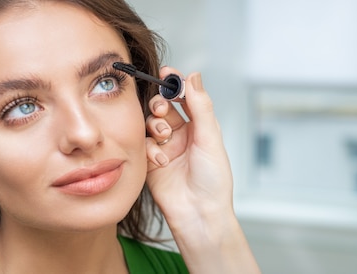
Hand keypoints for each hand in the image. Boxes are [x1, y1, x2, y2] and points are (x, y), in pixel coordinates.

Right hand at [145, 67, 232, 223]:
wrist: (199, 214)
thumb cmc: (213, 181)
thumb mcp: (210, 138)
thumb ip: (200, 106)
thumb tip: (194, 76)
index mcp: (199, 127)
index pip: (184, 97)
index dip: (174, 83)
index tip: (166, 73)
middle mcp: (181, 135)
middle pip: (162, 107)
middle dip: (160, 103)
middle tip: (161, 108)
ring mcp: (164, 148)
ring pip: (150, 124)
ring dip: (155, 125)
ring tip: (164, 136)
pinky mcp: (150, 162)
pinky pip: (143, 145)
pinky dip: (150, 149)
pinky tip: (161, 160)